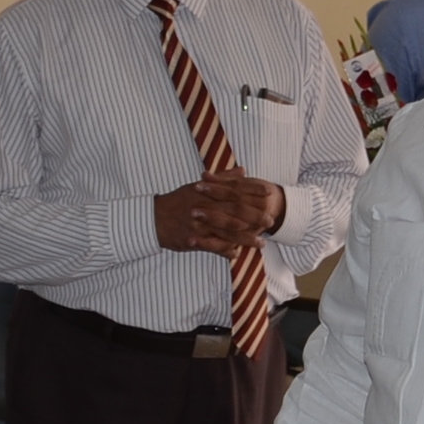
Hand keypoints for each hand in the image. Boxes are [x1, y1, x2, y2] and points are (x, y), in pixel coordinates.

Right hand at [154, 167, 283, 253]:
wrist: (152, 218)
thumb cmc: (178, 201)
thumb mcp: (198, 185)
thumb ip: (223, 178)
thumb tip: (243, 169)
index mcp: (207, 191)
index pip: (234, 189)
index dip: (253, 191)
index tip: (269, 193)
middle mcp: (204, 206)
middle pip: (234, 210)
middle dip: (254, 215)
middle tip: (270, 220)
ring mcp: (198, 223)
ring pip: (226, 230)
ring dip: (245, 237)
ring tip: (261, 243)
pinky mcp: (192, 239)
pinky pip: (210, 246)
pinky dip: (224, 250)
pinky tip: (236, 254)